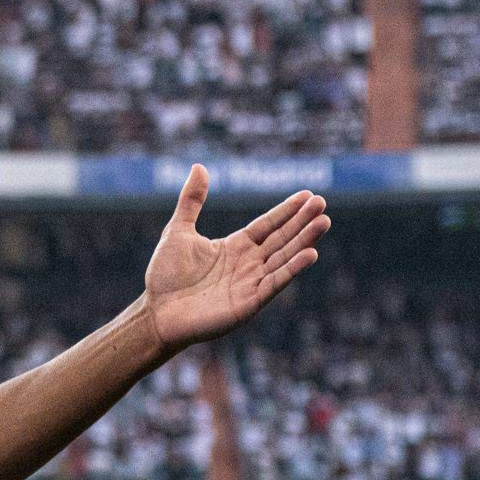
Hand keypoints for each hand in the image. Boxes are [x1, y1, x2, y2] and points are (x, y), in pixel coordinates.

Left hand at [141, 167, 328, 353]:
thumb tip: (199, 166)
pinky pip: (274, 283)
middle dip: (302, 221)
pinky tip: (310, 254)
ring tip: (323, 222)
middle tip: (322, 203)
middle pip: (282, 238)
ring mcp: (251, 283)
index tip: (308, 195)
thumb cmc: (166, 275)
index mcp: (235, 246)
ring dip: (304, 241)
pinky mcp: (249, 303)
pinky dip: (292, 269)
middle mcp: (248, 263)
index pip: (268, 225)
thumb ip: (191, 201)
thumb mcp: (178, 230)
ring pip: (284, 258)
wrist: (156, 312)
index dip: (287, 210)